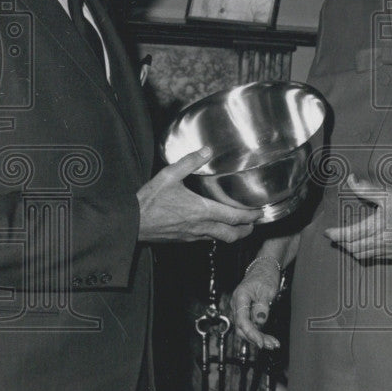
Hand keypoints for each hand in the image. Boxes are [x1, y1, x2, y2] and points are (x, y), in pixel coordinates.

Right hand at [137, 147, 261, 242]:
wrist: (131, 223)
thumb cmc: (149, 201)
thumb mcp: (169, 175)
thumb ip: (190, 162)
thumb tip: (207, 150)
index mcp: (202, 211)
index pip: (235, 218)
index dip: (251, 216)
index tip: (260, 213)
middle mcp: (201, 227)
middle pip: (232, 235)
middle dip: (246, 231)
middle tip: (253, 224)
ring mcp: (192, 236)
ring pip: (219, 240)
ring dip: (231, 234)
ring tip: (238, 226)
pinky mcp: (182, 240)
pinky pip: (205, 240)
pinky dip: (215, 235)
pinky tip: (212, 227)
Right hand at [230, 257, 281, 349]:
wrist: (264, 268)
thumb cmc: (265, 275)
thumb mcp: (268, 289)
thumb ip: (263, 306)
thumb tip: (260, 321)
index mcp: (240, 297)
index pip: (242, 320)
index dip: (251, 333)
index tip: (260, 342)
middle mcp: (237, 305)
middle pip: (242, 328)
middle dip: (256, 338)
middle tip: (271, 345)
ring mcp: (241, 310)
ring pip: (247, 329)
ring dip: (259, 338)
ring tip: (273, 344)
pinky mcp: (247, 313)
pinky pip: (251, 326)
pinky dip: (260, 333)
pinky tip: (269, 339)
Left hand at [323, 174, 391, 260]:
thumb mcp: (388, 192)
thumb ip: (366, 188)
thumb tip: (351, 180)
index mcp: (378, 226)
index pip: (350, 235)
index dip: (336, 235)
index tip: (327, 231)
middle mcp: (382, 241)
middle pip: (354, 248)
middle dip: (341, 243)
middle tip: (334, 236)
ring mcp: (389, 250)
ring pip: (363, 255)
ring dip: (351, 249)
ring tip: (346, 240)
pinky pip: (374, 257)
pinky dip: (364, 252)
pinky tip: (363, 244)